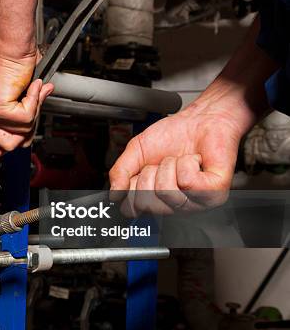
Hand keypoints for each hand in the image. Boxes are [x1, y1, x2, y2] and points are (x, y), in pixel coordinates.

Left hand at [0, 50, 53, 161]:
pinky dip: (34, 102)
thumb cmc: (14, 65)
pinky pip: (25, 118)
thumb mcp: (18, 96)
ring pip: (20, 133)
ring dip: (33, 113)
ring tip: (31, 94)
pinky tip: (31, 88)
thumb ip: (24, 113)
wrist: (14, 48)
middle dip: (26, 131)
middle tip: (31, 110)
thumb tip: (33, 123)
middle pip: (7, 147)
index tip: (5, 146)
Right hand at [109, 102, 243, 215]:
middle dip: (149, 175)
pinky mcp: (215, 193)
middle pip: (147, 203)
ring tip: (179, 160)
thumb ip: (120, 172)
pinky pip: (188, 183)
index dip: (130, 189)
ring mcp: (195, 202)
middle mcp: (174, 205)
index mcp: (155, 198)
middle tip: (160, 164)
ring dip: (169, 166)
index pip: (132, 210)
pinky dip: (187, 163)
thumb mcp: (136, 151)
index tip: (137, 174)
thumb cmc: (172, 136)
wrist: (200, 119)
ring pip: (167, 192)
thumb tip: (114, 194)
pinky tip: (194, 161)